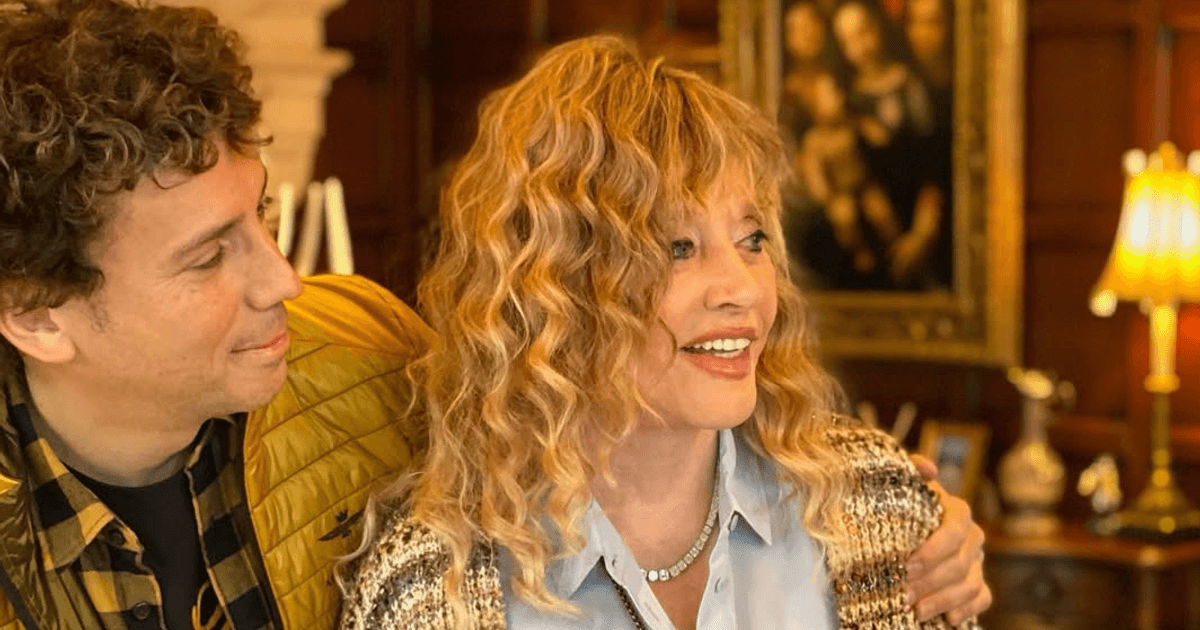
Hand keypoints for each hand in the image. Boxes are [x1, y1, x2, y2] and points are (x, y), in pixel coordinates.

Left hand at [906, 454, 991, 623]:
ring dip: (942, 600)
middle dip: (930, 581)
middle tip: (905, 592)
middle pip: (959, 563)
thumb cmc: (905, 507)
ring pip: (969, 584)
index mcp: (957, 512)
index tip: (908, 565)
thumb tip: (923, 465)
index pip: (954, 532)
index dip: (933, 551)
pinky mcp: (978, 583)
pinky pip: (982, 599)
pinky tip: (948, 619)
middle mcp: (972, 536)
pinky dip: (965, 609)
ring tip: (916, 610)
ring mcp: (977, 561)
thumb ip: (911, 473)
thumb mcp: (904, 488)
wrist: (911, 526)